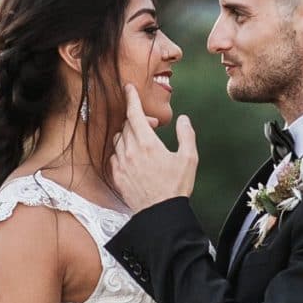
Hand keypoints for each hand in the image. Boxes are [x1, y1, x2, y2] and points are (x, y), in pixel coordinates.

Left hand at [110, 84, 197, 210]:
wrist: (160, 214)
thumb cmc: (176, 187)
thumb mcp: (189, 159)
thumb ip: (186, 135)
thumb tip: (184, 119)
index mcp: (147, 143)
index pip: (134, 113)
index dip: (131, 98)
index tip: (128, 88)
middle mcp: (130, 151)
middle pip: (127, 125)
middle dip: (139, 120)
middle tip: (153, 127)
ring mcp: (121, 164)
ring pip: (119, 139)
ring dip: (129, 135)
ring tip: (144, 143)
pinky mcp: (116, 176)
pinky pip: (114, 156)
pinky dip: (122, 151)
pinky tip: (134, 158)